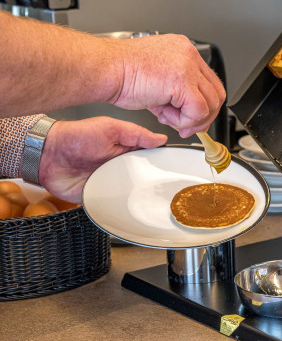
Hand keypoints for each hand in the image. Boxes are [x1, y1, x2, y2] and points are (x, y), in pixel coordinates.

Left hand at [38, 117, 167, 202]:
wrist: (48, 155)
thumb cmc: (76, 137)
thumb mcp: (110, 128)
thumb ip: (136, 133)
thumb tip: (160, 138)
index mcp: (126, 152)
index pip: (150, 161)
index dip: (161, 165)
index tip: (174, 171)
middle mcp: (121, 169)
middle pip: (144, 181)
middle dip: (154, 186)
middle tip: (167, 191)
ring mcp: (111, 184)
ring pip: (132, 196)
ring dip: (140, 200)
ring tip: (155, 204)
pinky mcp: (100, 197)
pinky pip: (115, 207)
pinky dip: (122, 210)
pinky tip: (133, 212)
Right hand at [107, 34, 225, 137]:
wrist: (103, 70)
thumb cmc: (121, 74)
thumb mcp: (158, 80)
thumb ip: (178, 96)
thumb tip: (193, 117)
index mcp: (183, 50)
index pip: (209, 82)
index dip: (204, 105)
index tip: (191, 119)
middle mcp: (189, 54)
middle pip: (216, 93)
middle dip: (203, 116)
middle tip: (186, 127)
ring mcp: (188, 66)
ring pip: (210, 104)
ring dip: (191, 120)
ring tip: (169, 118)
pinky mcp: (183, 81)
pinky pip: (198, 111)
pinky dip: (185, 121)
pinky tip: (166, 116)